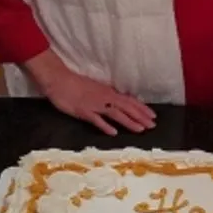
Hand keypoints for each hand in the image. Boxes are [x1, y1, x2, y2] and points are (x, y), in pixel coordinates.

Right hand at [24, 49, 155, 134]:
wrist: (59, 80)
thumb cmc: (76, 84)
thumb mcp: (96, 89)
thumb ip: (107, 96)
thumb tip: (119, 102)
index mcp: (108, 92)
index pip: (129, 100)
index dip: (142, 108)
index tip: (153, 116)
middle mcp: (105, 98)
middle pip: (127, 108)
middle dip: (141, 117)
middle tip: (153, 125)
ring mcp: (95, 104)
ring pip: (116, 114)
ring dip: (129, 122)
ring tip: (140, 130)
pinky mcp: (84, 111)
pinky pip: (96, 120)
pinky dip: (105, 126)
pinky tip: (113, 133)